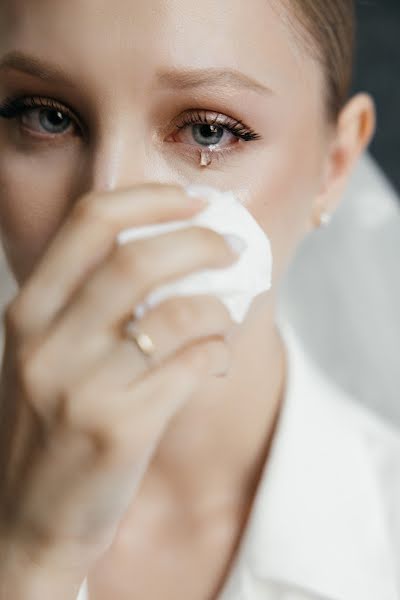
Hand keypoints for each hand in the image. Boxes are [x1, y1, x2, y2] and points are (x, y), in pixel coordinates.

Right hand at [0, 183, 238, 578]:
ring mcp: (81, 388)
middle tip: (230, 246)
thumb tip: (168, 254)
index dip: (151, 199)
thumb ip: (87, 306)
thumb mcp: (46, 357)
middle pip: (137, 259)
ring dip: (216, 303)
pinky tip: (216, 356)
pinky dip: (216, 350)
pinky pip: (191, 366)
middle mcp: (47, 344)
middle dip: (199, 241)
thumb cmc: (49, 429)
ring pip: (175, 313)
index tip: (193, 200)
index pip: (91, 222)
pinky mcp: (119, 430)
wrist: (28, 520)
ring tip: (227, 307)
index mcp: (29, 313)